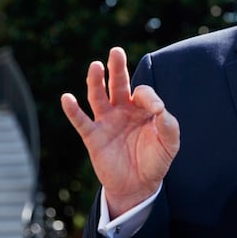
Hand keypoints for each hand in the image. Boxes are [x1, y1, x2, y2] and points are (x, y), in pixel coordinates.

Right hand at [61, 47, 179, 216]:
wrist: (139, 185)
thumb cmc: (155, 161)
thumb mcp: (169, 143)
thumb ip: (168, 125)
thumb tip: (159, 108)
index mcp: (142, 109)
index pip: (142, 92)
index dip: (148, 97)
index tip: (156, 110)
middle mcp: (123, 111)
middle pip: (118, 84)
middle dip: (117, 68)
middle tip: (116, 51)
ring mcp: (106, 122)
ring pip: (98, 97)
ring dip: (96, 82)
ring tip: (95, 66)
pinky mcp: (93, 137)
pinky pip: (81, 121)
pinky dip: (73, 110)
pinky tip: (67, 98)